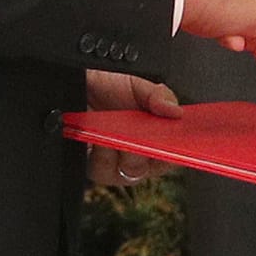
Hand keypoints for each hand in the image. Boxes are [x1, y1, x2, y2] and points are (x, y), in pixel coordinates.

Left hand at [80, 68, 182, 186]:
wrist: (74, 85)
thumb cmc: (105, 87)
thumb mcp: (136, 84)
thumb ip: (158, 95)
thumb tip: (176, 111)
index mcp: (156, 134)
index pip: (177, 150)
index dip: (180, 149)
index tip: (177, 141)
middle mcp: (140, 153)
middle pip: (157, 165)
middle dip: (152, 150)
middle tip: (145, 134)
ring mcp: (118, 163)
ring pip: (133, 171)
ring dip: (127, 152)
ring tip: (118, 133)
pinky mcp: (96, 168)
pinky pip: (105, 172)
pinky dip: (104, 155)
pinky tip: (100, 140)